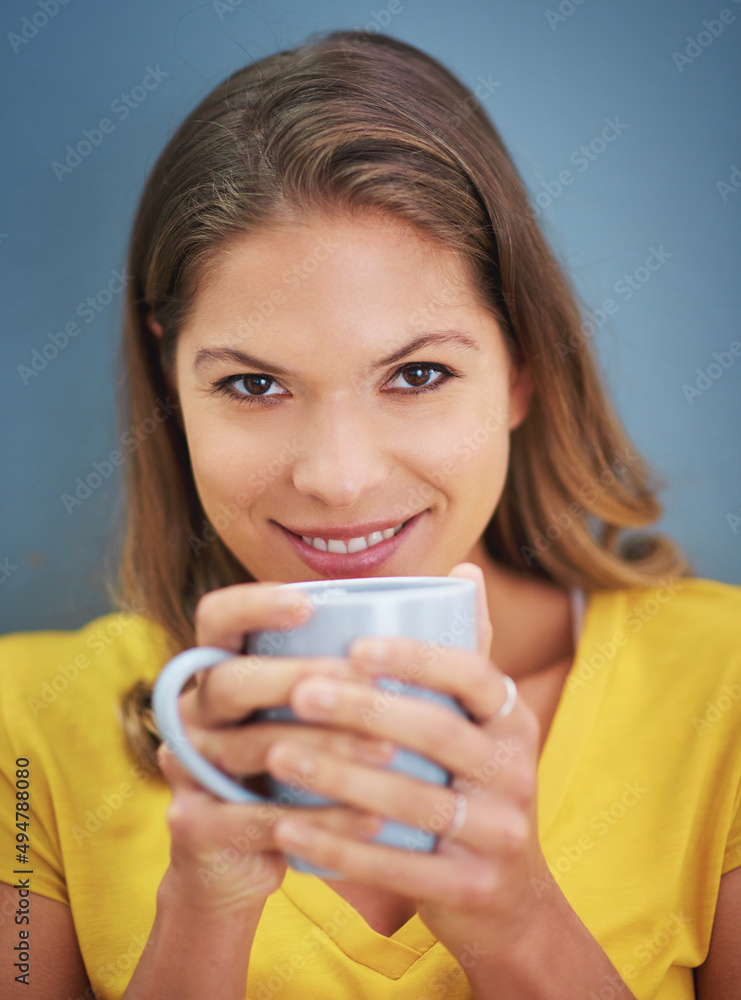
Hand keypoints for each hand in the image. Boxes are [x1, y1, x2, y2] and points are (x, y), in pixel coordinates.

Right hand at [157, 581, 390, 914]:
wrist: (246, 861)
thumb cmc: (308, 765)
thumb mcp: (333, 708)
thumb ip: (393, 648)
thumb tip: (466, 574)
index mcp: (222, 668)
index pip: (218, 617)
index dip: (254, 605)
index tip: (309, 604)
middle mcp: (196, 711)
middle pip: (232, 681)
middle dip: (299, 678)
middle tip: (367, 682)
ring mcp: (187, 768)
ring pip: (252, 749)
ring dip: (325, 748)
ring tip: (390, 752)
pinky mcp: (196, 827)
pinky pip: (258, 819)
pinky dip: (321, 819)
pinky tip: (373, 820)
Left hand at [267, 563, 545, 959]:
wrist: (511, 899)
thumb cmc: (475, 787)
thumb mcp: (485, 723)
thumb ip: (466, 652)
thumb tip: (462, 569)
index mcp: (512, 720)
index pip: (473, 675)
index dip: (416, 658)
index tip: (353, 647)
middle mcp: (516, 771)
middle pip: (435, 733)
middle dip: (361, 710)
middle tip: (297, 694)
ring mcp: (499, 833)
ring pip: (411, 800)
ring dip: (337, 777)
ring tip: (276, 757)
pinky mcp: (473, 888)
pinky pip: (398, 865)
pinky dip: (338, 848)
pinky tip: (287, 829)